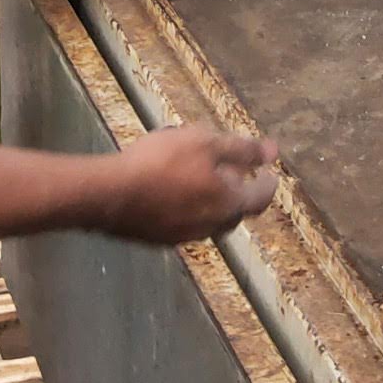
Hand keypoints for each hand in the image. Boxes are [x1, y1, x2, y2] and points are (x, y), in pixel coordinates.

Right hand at [90, 125, 279, 244]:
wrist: (110, 195)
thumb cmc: (162, 162)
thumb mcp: (206, 143)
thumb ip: (242, 149)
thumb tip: (273, 151)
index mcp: (227, 205)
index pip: (259, 197)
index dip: (267, 182)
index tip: (269, 171)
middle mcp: (210, 228)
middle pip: (233, 212)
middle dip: (238, 192)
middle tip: (234, 172)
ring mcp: (182, 236)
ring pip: (208, 220)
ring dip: (212, 201)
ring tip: (201, 178)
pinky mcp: (158, 238)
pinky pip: (184, 222)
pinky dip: (188, 207)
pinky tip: (173, 191)